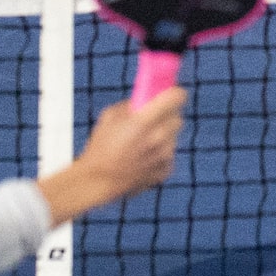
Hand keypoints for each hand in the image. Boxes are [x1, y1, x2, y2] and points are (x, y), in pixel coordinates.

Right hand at [43, 87, 184, 221]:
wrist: (97, 182)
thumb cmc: (100, 148)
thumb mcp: (109, 117)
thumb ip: (131, 106)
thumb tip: (144, 101)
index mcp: (144, 121)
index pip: (176, 98)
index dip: (175, 94)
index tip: (172, 93)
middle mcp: (158, 138)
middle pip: (177, 118)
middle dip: (167, 116)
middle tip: (154, 118)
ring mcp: (164, 156)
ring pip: (173, 137)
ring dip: (163, 136)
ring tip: (142, 143)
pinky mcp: (165, 171)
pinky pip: (169, 155)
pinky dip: (160, 154)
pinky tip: (143, 158)